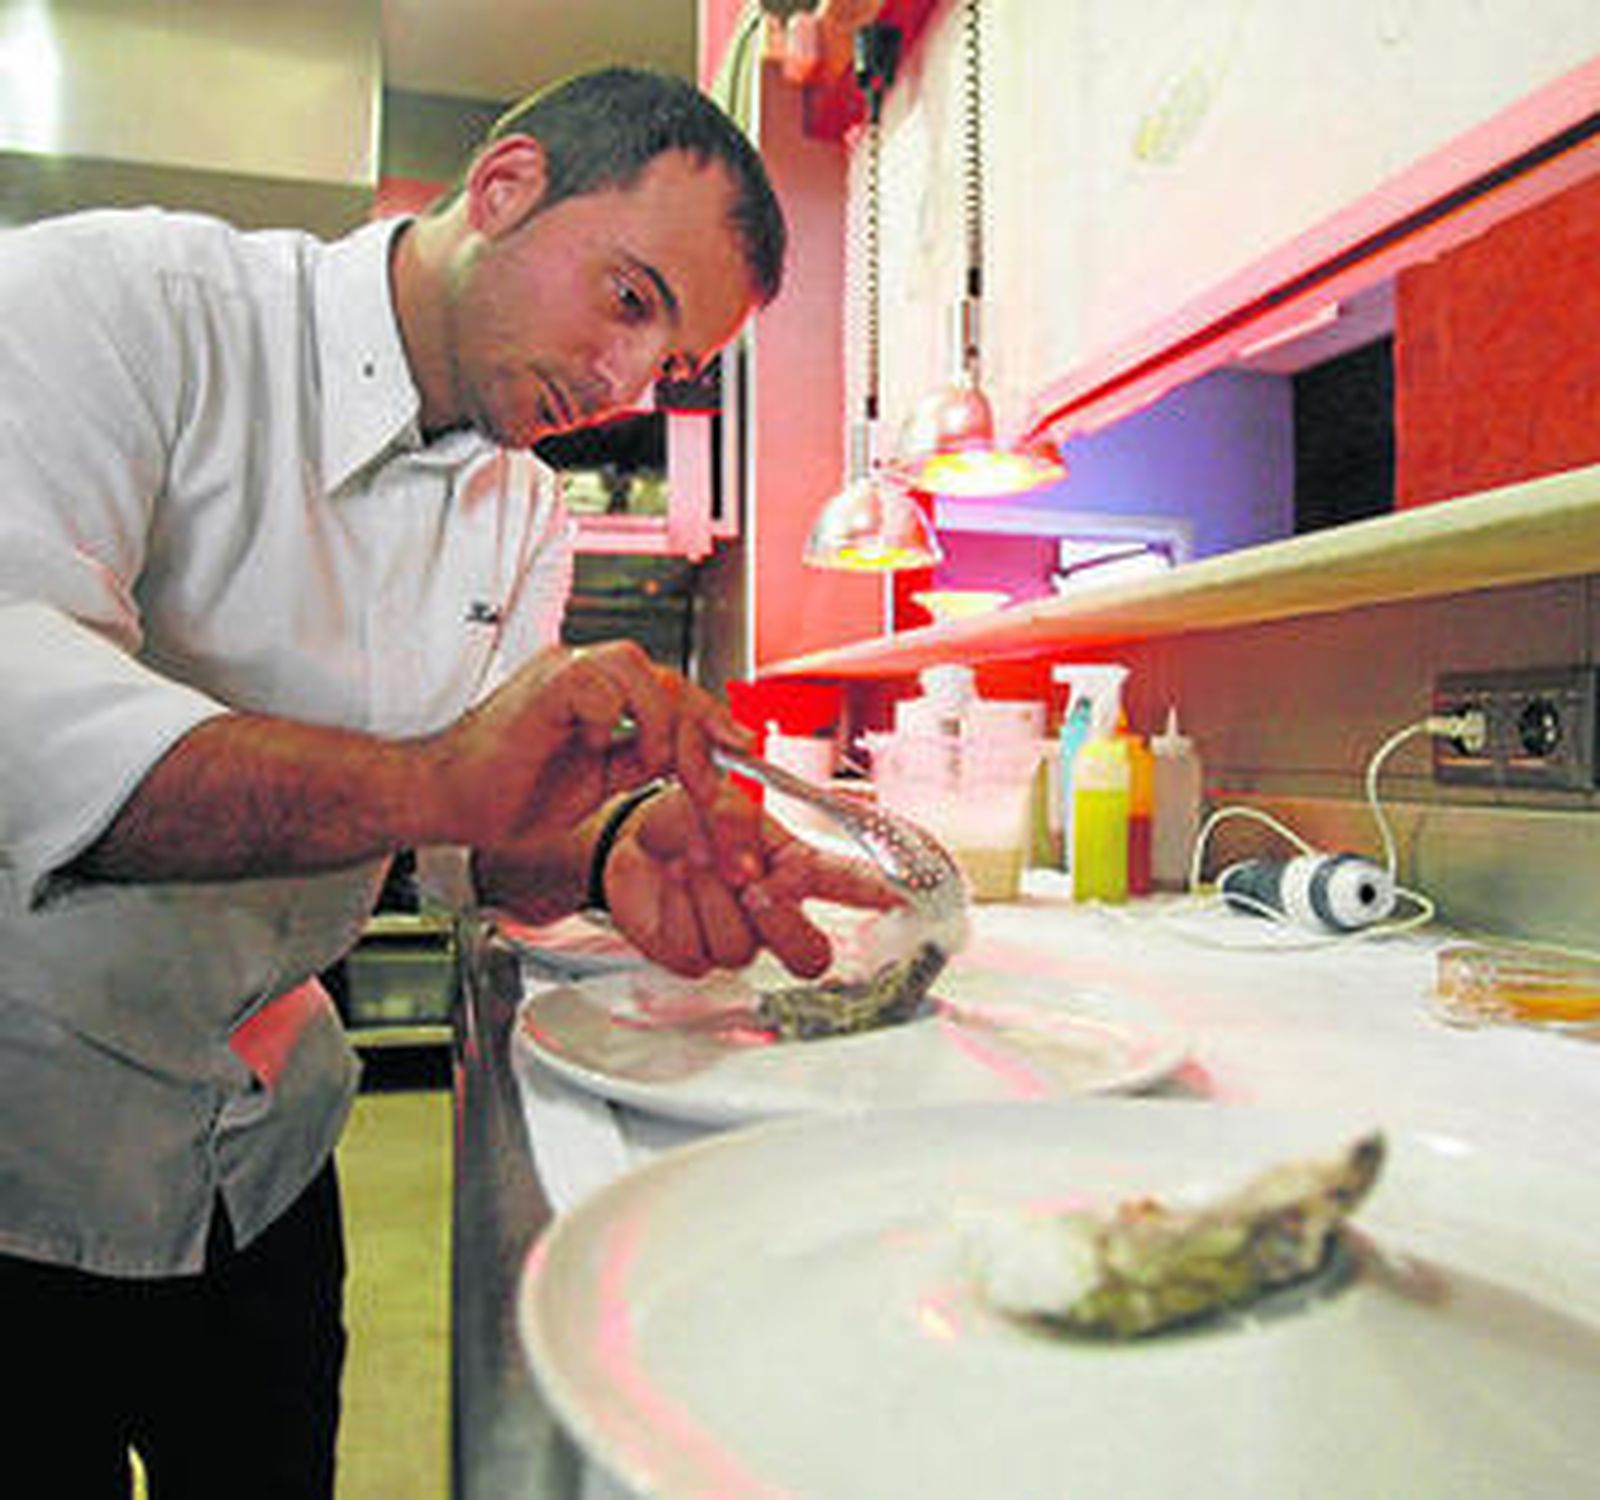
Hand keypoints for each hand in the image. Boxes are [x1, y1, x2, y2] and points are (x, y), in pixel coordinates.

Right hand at [421, 641, 743, 849]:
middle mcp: (581, 672)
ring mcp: (561, 672)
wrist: (448, 802)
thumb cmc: (505, 793)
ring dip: (658, 722)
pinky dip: (610, 717)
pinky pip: (597, 682)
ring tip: (647, 763)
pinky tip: (593, 747)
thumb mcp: (597, 780)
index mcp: (595, 691)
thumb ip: (639, 759)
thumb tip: (688, 759)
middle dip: (698, 727)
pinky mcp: (542, 685)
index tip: (741, 748)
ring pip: (638, 668)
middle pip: (665, 676)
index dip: (710, 717)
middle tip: (706, 778)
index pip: (671, 689)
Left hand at [604, 783, 902, 976]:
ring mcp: (736, 941)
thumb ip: (740, 821)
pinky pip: (694, 952)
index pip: (850, 886)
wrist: (631, 838)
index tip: (905, 897)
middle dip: (782, 923)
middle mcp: (774, 915)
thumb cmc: (688, 818)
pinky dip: (678, 910)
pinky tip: (672, 881)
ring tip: (690, 857)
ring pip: (739, 949)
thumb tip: (754, 871)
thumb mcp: (718, 799)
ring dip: (710, 896)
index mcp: (795, 869)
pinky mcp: (693, 958)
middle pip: (810, 957)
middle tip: (755, 888)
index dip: (881, 896)